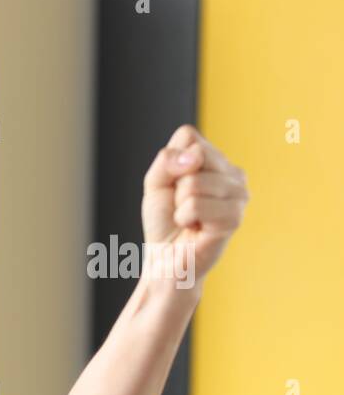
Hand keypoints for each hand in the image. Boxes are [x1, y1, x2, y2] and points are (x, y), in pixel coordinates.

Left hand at [141, 125, 248, 286]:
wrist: (166, 259)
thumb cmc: (164, 221)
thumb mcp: (155, 183)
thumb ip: (167, 160)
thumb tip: (193, 156)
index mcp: (218, 160)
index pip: (189, 136)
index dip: (170, 162)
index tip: (173, 186)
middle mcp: (234, 173)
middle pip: (195, 154)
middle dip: (175, 184)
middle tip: (181, 205)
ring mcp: (239, 194)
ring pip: (194, 182)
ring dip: (180, 205)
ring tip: (189, 218)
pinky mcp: (235, 216)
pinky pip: (196, 205)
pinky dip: (185, 218)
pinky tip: (195, 228)